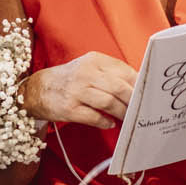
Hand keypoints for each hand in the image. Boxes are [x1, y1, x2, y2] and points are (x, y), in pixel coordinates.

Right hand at [21, 52, 136, 129]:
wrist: (37, 89)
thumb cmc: (70, 79)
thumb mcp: (89, 68)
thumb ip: (111, 74)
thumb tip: (138, 87)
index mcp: (94, 60)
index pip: (124, 71)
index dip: (139, 85)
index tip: (148, 94)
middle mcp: (85, 73)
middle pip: (120, 87)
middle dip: (134, 101)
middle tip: (141, 110)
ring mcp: (76, 91)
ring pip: (109, 102)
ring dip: (122, 113)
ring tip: (127, 119)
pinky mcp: (69, 108)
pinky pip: (94, 117)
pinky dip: (105, 122)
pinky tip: (110, 123)